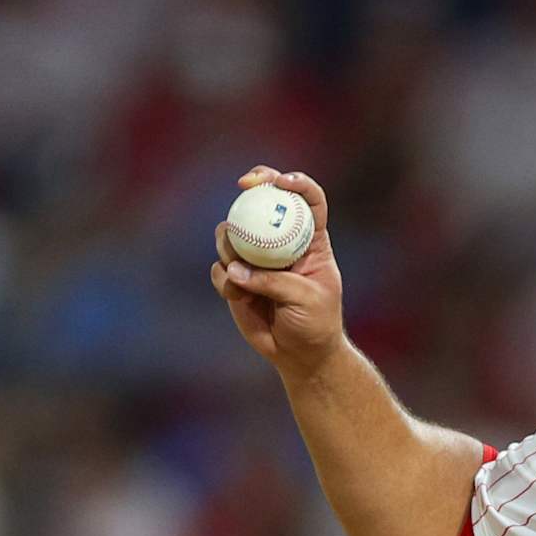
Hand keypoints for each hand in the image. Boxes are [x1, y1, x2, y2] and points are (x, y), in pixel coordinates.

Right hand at [210, 166, 344, 375]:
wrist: (299, 354)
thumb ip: (273, 283)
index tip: (281, 182)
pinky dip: (224, 280)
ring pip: (233, 233)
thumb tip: (234, 270)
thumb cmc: (315, 324)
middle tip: (244, 185)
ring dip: (231, 245)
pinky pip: (220, 268)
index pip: (308, 200)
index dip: (296, 183)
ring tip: (239, 272)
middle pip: (265, 202)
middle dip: (254, 185)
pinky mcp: (236, 278)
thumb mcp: (306, 300)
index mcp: (311, 240)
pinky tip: (238, 296)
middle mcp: (282, 242)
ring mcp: (256, 258)